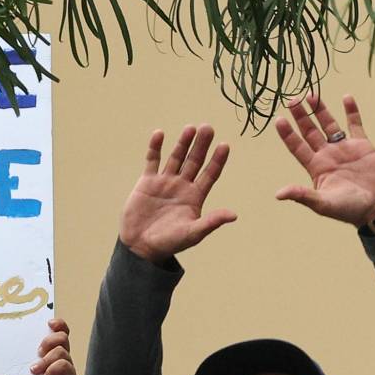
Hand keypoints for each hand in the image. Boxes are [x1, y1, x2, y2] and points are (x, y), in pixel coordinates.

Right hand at [119, 125, 234, 263]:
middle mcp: (182, 185)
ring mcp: (164, 182)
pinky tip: (159, 134)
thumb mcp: (193, 234)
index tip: (225, 145)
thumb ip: (211, 222)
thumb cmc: (169, 242)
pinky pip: (152, 161)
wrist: (140, 246)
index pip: (210, 173)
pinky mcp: (146, 182)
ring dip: (182, 143)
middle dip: (201, 145)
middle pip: (194, 161)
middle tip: (208, 128)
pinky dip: (155, 148)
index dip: (218, 160)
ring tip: (190, 128)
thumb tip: (233, 215)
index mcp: (195, 196)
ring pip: (176, 158)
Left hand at [275, 92, 374, 225]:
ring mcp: (344, 149)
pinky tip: (346, 97)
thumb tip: (278, 194)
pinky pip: (355, 125)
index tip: (278, 119)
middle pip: (310, 131)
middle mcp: (326, 155)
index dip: (288, 133)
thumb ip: (302, 195)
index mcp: (315, 167)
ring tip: (311, 94)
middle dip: (300, 116)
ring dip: (320, 110)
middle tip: (292, 99)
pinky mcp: (363, 145)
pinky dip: (351, 111)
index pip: (297, 146)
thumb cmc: (349, 209)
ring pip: (329, 125)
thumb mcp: (323, 204)